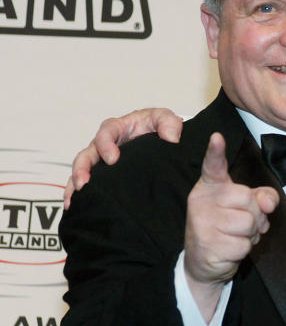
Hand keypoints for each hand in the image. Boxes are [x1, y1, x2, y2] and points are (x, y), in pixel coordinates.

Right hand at [64, 108, 182, 208]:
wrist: (163, 141)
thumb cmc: (160, 127)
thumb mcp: (166, 119)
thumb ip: (170, 123)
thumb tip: (171, 138)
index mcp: (118, 128)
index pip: (106, 132)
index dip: (106, 145)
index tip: (112, 159)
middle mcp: (104, 144)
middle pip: (86, 154)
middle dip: (82, 169)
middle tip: (84, 183)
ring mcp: (101, 160)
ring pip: (82, 171)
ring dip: (75, 184)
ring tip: (73, 200)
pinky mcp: (104, 174)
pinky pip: (87, 184)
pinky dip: (79, 194)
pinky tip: (75, 206)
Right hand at [184, 133, 278, 320]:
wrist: (203, 262)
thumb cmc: (226, 227)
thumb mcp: (244, 207)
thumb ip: (261, 196)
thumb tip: (268, 202)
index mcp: (210, 186)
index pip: (213, 166)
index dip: (216, 151)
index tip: (217, 137)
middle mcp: (201, 201)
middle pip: (249, 199)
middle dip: (256, 214)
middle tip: (241, 223)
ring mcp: (202, 223)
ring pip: (249, 223)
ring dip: (250, 234)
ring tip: (234, 236)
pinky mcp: (207, 245)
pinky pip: (244, 245)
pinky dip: (243, 249)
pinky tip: (229, 249)